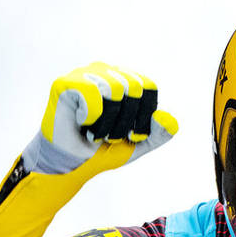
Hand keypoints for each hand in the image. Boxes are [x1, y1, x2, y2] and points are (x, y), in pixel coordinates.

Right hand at [21, 62, 177, 177]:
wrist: (71, 164)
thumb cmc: (101, 150)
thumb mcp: (136, 145)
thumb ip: (157, 134)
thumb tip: (172, 121)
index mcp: (124, 80)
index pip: (148, 86)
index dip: (145, 116)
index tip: (132, 135)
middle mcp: (105, 71)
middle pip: (133, 86)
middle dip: (126, 121)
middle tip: (111, 137)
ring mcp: (83, 74)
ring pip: (114, 89)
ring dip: (108, 123)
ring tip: (95, 133)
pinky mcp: (64, 84)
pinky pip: (91, 94)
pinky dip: (91, 117)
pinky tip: (81, 124)